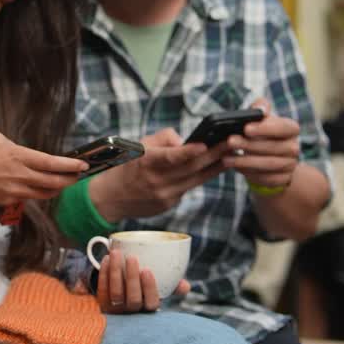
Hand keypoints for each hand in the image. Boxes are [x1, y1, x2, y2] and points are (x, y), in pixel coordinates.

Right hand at [0, 132, 87, 205]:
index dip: (70, 166)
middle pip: (54, 182)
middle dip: (69, 180)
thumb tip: (24, 153)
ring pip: (44, 194)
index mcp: (20, 156)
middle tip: (77, 176)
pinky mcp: (7, 201)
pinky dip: (37, 193)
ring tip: (62, 183)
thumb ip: (16, 147)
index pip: (53, 163)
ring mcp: (15, 191)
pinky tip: (40, 188)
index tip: (82, 165)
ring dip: (56, 189)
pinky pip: (28, 198)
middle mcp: (21, 176)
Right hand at [88, 127, 227, 220]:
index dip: (188, 152)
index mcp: (146, 162)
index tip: (205, 144)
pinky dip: (201, 178)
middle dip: (214, 155)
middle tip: (233, 143)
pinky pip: (188, 188)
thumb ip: (163, 139)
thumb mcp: (139, 146)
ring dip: (216, 168)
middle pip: (191, 168)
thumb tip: (185, 141)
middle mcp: (156, 181)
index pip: (170, 157)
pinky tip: (215, 168)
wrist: (110, 198)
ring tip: (232, 155)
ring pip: (195, 180)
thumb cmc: (127, 166)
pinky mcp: (168, 205)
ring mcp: (163, 195)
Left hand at [95, 248, 190, 313]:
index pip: (152, 303)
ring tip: (116, 253)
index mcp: (149, 309)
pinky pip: (102, 289)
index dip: (149, 288)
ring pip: (115, 294)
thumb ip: (173, 285)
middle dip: (132, 278)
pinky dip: (104, 273)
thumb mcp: (160, 289)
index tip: (147, 270)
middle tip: (132, 258)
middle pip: (133, 299)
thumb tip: (185, 285)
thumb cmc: (145, 290)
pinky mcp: (102, 304)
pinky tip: (106, 258)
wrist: (121, 297)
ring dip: (115, 272)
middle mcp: (132, 313)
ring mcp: (116, 310)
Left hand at [221, 98, 299, 190]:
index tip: (246, 128)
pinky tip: (237, 168)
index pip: (283, 127)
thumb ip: (259, 109)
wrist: (268, 158)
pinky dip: (250, 174)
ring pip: (268, 164)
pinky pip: (267, 178)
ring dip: (246, 161)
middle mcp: (294, 147)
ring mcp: (291, 165)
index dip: (265, 128)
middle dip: (249, 145)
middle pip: (273, 147)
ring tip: (227, 158)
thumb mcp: (260, 119)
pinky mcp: (284, 179)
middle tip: (230, 141)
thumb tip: (260, 107)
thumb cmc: (261, 134)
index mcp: (291, 129)